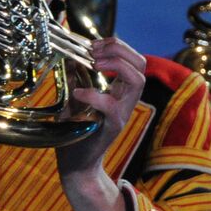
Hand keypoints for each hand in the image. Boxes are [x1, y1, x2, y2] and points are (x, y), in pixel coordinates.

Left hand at [54, 36, 146, 210]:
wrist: (76, 166)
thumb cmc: (75, 133)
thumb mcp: (73, 100)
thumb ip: (75, 79)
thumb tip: (70, 56)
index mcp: (120, 92)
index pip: (134, 60)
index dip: (116, 46)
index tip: (93, 45)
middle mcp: (126, 101)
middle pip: (141, 64)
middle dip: (119, 50)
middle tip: (94, 52)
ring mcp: (122, 113)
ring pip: (137, 81)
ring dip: (115, 65)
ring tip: (93, 63)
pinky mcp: (112, 127)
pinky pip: (110, 105)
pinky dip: (93, 93)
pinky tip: (77, 93)